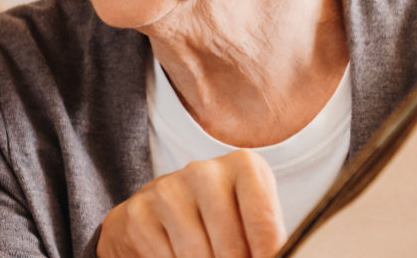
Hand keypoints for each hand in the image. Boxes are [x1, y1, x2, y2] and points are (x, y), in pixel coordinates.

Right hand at [98, 149, 285, 257]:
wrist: (157, 214)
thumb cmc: (217, 223)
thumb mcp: (249, 222)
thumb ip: (267, 239)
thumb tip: (279, 257)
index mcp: (243, 167)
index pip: (265, 223)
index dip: (268, 256)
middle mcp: (203, 171)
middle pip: (232, 247)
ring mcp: (166, 190)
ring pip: (197, 256)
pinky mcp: (138, 213)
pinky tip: (178, 257)